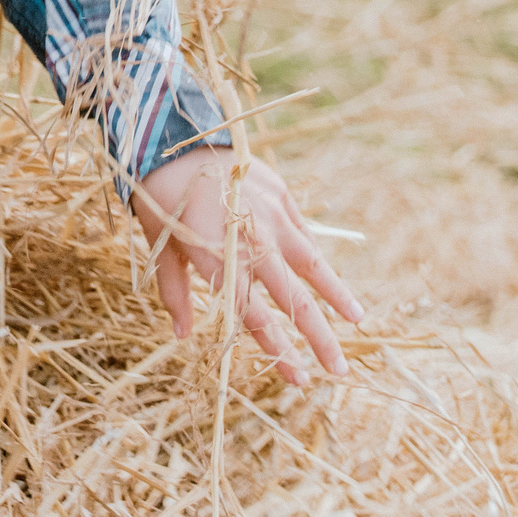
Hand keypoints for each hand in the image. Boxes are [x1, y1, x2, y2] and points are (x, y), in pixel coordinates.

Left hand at [132, 147, 362, 386]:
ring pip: (311, 263)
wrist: (171, 138)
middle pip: (292, 298)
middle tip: (339, 369)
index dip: (278, 349)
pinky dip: (317, 257)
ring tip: (358, 321)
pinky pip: (303, 232)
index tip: (299, 377)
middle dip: (318, 337)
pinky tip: (331, 279)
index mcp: (216, 259)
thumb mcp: (160, 246)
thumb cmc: (159, 197)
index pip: (254, 316)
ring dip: (336, 295)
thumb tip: (184, 335)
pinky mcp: (280, 193)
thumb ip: (176, 292)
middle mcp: (249, 240)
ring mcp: (270, 214)